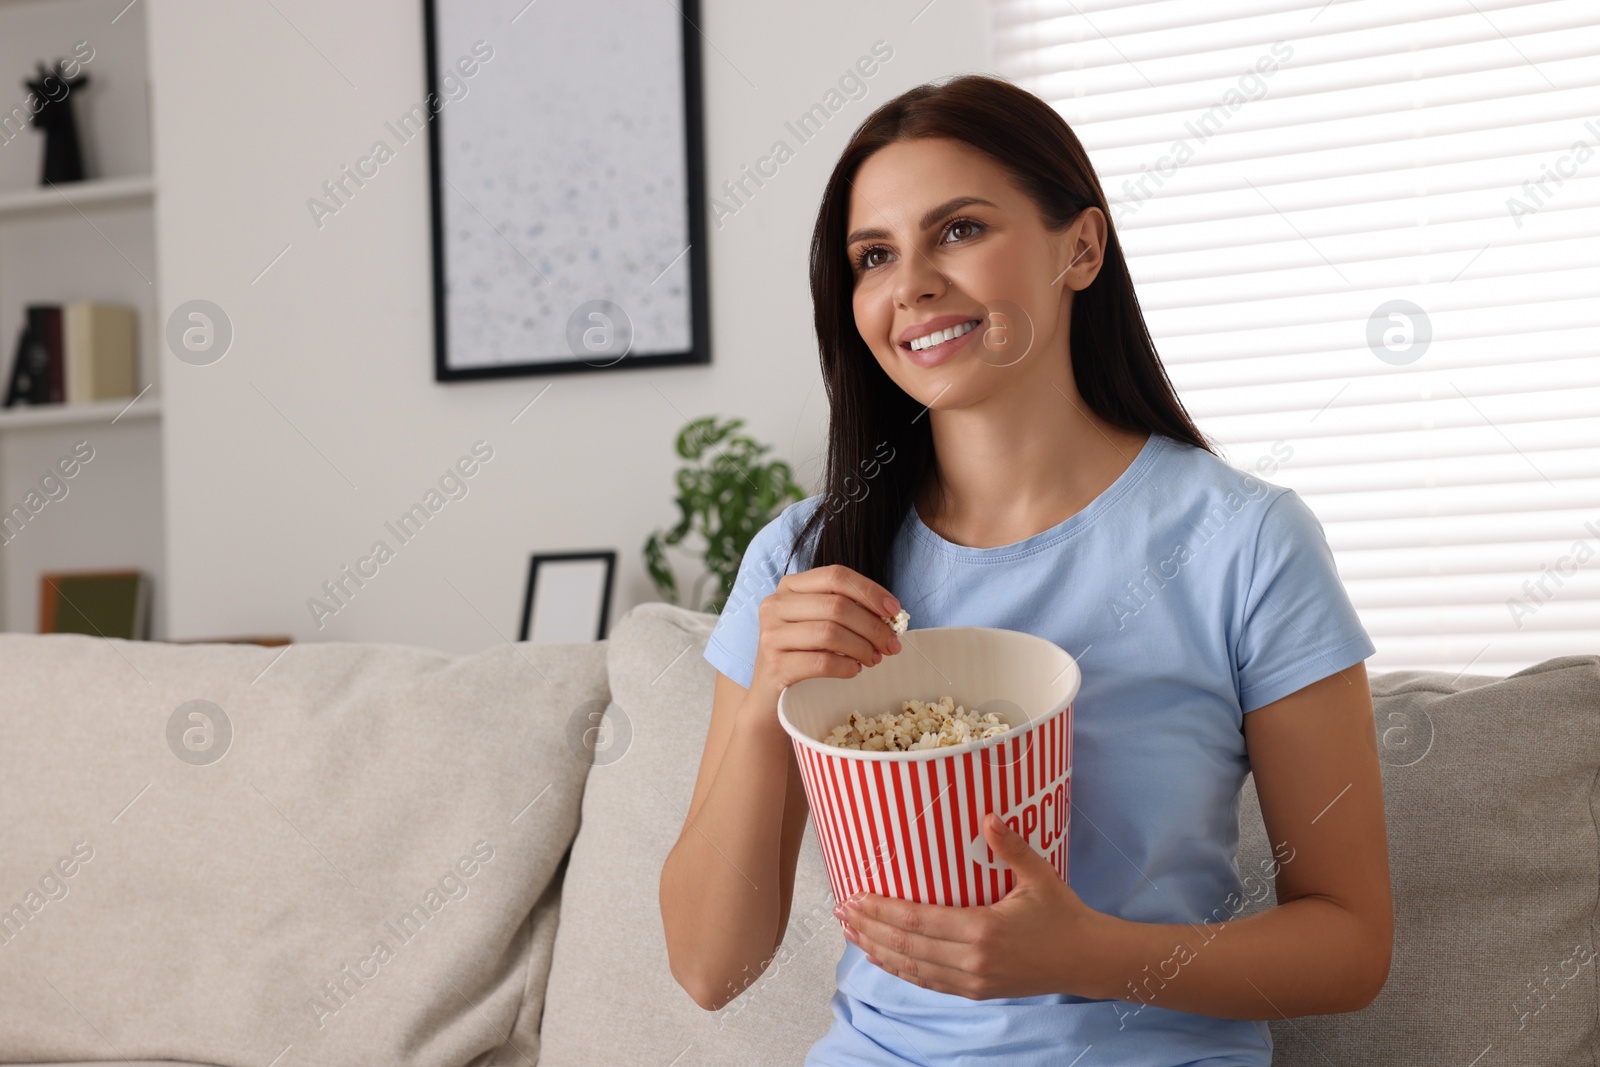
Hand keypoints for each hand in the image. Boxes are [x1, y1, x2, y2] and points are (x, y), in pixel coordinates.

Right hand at [749, 564, 902, 703]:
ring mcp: (771, 635)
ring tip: (874, 658)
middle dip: (872, 625)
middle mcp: (775, 605)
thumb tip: (890, 617)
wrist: (769, 698)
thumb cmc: (802, 655)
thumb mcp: (820, 624)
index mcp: (790, 586)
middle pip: (837, 605)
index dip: (870, 591)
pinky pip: (821, 662)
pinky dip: (846, 666)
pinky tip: (854, 670)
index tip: (894, 611)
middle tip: (891, 645)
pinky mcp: (775, 665)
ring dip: (862, 647)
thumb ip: (848, 611)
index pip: (836, 576)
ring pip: (830, 633)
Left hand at [833, 812, 1107, 999]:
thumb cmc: (1063, 915)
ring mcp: (972, 980)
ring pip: (912, 968)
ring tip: (850, 933)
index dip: (882, 911)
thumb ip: (1011, 846)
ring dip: (877, 950)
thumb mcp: (1039, 875)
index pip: (917, 921)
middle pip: (906, 946)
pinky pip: (928, 982)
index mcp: (982, 930)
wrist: (1086, 960)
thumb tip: (987, 815)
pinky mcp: (976, 991)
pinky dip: (900, 970)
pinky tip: (882, 958)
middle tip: (841, 911)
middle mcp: (972, 960)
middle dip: (869, 928)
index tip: (855, 897)